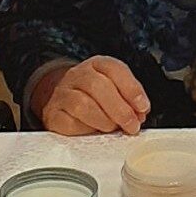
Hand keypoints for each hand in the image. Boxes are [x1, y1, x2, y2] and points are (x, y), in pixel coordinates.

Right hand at [31, 56, 150, 136]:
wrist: (63, 100)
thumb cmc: (94, 96)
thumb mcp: (114, 90)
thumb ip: (128, 100)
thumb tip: (139, 114)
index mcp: (97, 65)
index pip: (114, 69)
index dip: (131, 88)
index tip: (143, 107)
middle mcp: (78, 74)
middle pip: (97, 86)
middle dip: (119, 109)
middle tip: (132, 125)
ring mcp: (62, 93)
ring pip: (82, 104)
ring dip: (103, 120)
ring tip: (112, 128)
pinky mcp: (53, 113)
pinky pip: (69, 122)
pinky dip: (85, 130)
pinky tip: (93, 132)